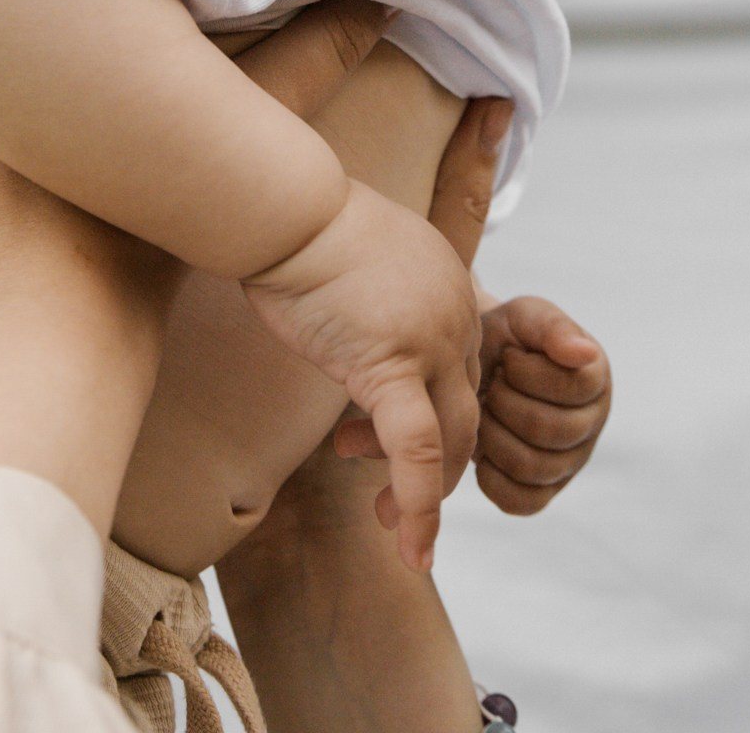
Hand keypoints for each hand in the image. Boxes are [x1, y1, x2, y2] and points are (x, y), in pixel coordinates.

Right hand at [241, 185, 480, 572]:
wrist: (284, 206)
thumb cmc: (293, 223)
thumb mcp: (349, 258)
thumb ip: (365, 296)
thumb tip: (336, 312)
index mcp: (450, 286)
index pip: (454, 373)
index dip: (422, 419)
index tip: (363, 441)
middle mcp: (456, 316)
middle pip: (465, 412)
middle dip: (437, 467)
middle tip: (392, 504)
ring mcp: (431, 342)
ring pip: (452, 441)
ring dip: (429, 498)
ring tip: (398, 533)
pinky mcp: (393, 366)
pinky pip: (416, 451)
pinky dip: (420, 503)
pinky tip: (411, 544)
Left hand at [473, 296, 610, 514]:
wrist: (472, 367)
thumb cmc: (503, 338)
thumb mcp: (524, 317)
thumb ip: (552, 327)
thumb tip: (586, 353)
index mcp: (595, 380)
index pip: (570, 388)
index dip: (524, 372)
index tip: (506, 358)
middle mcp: (590, 425)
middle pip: (548, 430)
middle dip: (503, 403)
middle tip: (490, 385)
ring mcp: (568, 463)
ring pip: (532, 467)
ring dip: (493, 436)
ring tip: (484, 412)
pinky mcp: (542, 492)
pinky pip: (520, 502)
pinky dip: (492, 478)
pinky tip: (482, 449)